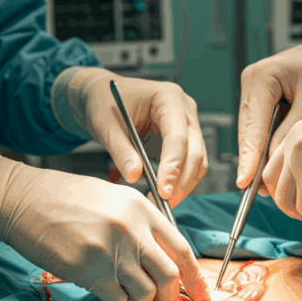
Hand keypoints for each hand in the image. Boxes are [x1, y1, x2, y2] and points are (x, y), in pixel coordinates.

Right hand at [0, 144, 210, 300]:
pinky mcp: (88, 269)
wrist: (21, 199)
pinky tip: (104, 294)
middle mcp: (131, 228)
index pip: (182, 249)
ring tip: (126, 296)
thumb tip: (162, 259)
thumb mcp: (111, 198)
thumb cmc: (64, 199)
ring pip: (145, 294)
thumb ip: (140, 224)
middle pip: (170, 277)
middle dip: (169, 298)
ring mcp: (110, 250)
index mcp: (142, 208)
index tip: (203, 297)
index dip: (196, 279)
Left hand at [67, 69, 206, 207]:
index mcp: (168, 97)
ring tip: (161, 204)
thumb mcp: (105, 125)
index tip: (162, 190)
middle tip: (162, 203)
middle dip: (181, 180)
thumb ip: (121, 150)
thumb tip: (135, 176)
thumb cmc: (104, 102)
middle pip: (195, 151)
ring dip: (183, 186)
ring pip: (197, 161)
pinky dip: (178, 182)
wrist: (104, 98)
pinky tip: (162, 195)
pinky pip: (188, 165)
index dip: (173, 165)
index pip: (178, 135)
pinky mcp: (182, 141)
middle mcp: (183, 110)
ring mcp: (186, 126)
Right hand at [236, 15, 301, 191]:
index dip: (249, 158)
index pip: (252, 127)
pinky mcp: (263, 102)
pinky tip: (277, 167)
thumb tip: (273, 163)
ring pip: (253, 135)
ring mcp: (255, 94)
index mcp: (261, 77)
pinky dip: (269, 148)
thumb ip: (293, 130)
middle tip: (259, 192)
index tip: (245, 183)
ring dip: (262, 157)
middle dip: (254, 162)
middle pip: (248, 133)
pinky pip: (262, 131)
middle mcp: (252, 84)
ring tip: (268, 185)